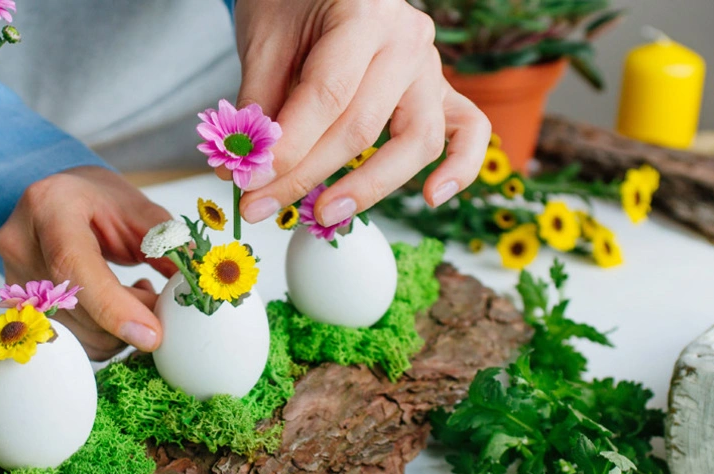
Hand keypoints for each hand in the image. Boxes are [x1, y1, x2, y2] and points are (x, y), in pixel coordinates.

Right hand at [0, 167, 174, 360]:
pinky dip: (101, 334)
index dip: (114, 308)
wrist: (57, 201)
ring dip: (118, 330)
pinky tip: (116, 307)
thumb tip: (191, 288)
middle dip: (130, 317)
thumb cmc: (98, 201)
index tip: (152, 336)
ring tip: (138, 295)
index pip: (74, 266)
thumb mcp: (139, 209)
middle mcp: (19, 243)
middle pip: (77, 307)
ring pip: (73, 333)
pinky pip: (68, 339)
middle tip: (159, 299)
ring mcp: (13, 279)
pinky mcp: (17, 308)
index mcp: (49, 206)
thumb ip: (166, 245)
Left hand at [229, 0, 490, 225]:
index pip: (327, 95)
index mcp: (364, 13)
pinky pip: (468, 130)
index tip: (252, 182)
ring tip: (324, 213)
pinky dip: (460, 167)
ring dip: (368, 187)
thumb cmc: (292, 4)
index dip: (289, 147)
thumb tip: (245, 171)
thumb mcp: (264, 42)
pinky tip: (433, 198)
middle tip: (258, 206)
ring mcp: (430, 67)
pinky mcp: (439, 91)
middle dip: (306, 176)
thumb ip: (259, 106)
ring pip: (416, 141)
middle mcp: (407, 40)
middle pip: (362, 127)